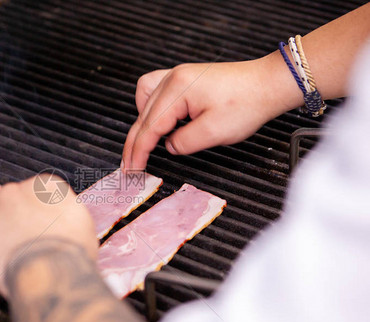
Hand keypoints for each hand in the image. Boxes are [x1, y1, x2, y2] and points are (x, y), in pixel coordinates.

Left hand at [0, 175, 98, 296]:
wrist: (48, 271)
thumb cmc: (70, 253)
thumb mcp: (82, 225)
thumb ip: (67, 212)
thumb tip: (63, 218)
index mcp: (46, 186)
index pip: (39, 187)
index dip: (39, 206)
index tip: (41, 220)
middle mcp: (18, 190)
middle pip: (13, 192)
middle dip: (16, 208)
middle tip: (23, 231)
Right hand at [122, 54, 302, 169]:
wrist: (268, 84)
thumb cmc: (248, 102)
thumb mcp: (214, 132)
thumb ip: (184, 143)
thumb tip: (168, 146)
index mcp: (178, 89)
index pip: (149, 127)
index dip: (139, 151)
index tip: (133, 169)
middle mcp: (173, 79)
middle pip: (143, 116)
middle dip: (134, 143)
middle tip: (130, 166)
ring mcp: (177, 76)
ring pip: (144, 101)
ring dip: (140, 124)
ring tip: (142, 145)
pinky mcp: (184, 79)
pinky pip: (154, 92)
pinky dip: (150, 109)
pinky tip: (156, 121)